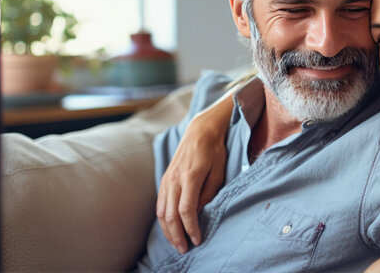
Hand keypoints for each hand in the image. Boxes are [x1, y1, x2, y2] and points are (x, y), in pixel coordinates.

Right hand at [156, 95, 233, 253]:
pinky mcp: (164, 179)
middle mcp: (175, 179)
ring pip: (161, 211)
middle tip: (185, 249)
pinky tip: (170, 228)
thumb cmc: (215, 150)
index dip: (191, 228)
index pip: (186, 210)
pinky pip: (160, 204)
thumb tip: (199, 213)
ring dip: (168, 231)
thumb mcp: (219, 171)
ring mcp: (167, 179)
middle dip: (177, 235)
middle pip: (170, 215)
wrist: (200, 130)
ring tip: (177, 243)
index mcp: (190, 177)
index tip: (198, 240)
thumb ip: (208, 193)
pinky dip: (163, 219)